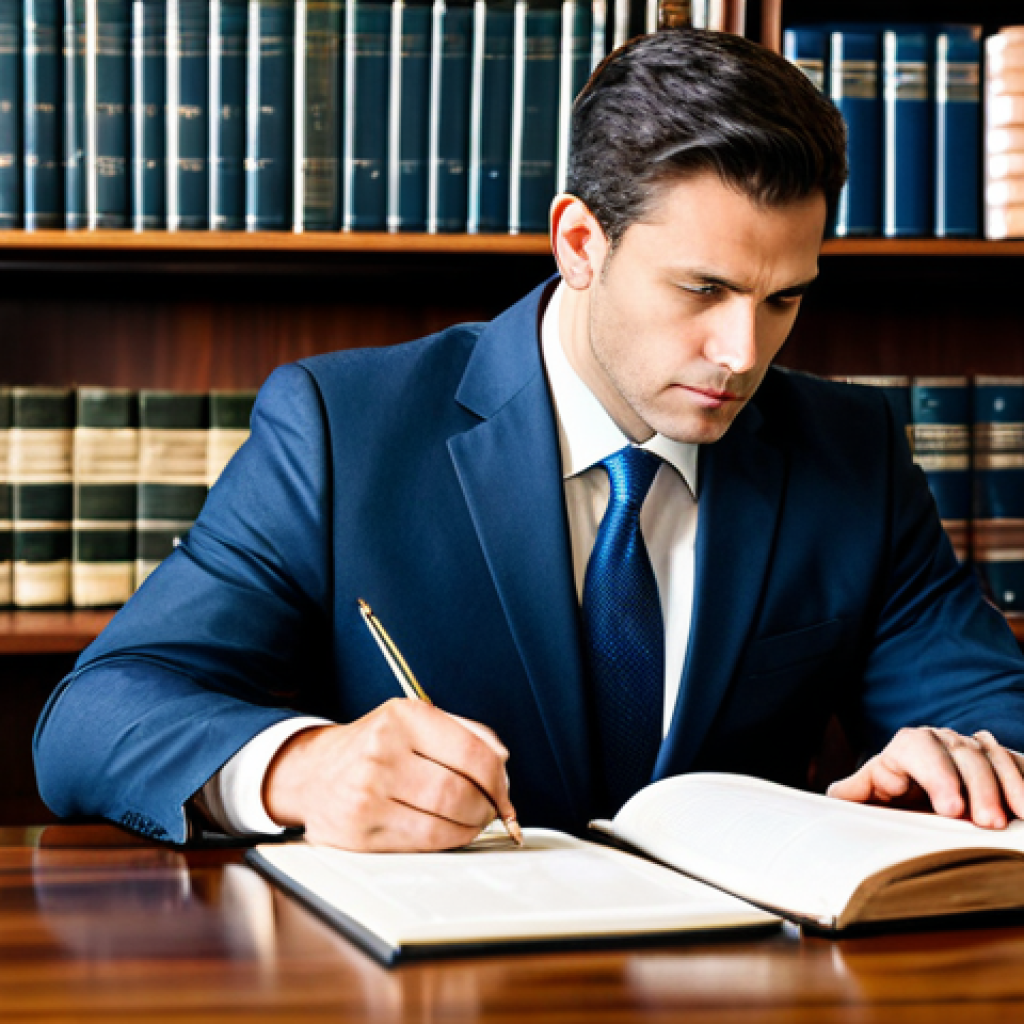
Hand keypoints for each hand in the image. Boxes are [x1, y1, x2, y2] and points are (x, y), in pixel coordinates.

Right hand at [263, 698, 516, 850]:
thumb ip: (465, 734)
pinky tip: (446, 830)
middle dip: (487, 808)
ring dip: (470, 828)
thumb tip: (502, 762)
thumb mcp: (415, 721)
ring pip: (444, 823)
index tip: (505, 792)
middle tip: (490, 810)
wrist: (311, 772)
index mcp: (403, 716)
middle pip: (460, 792)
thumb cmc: (374, 746)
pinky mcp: (358, 832)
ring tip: (470, 820)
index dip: (499, 780)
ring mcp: (367, 793)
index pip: (472, 753)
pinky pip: (421, 844)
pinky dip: (445, 841)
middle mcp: (381, 750)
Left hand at [827, 727, 1023, 828]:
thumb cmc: (896, 799)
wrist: (924, 796)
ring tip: (1012, 821)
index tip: (951, 810)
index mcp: (906, 748)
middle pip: (960, 753)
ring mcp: (973, 748)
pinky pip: (1017, 763)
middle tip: (986, 824)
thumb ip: (856, 794)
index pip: (918, 748)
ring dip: (1006, 786)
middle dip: (977, 787)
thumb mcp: (875, 795)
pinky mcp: (1001, 761)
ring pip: (992, 756)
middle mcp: (941, 741)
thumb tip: (832, 799)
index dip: (936, 774)